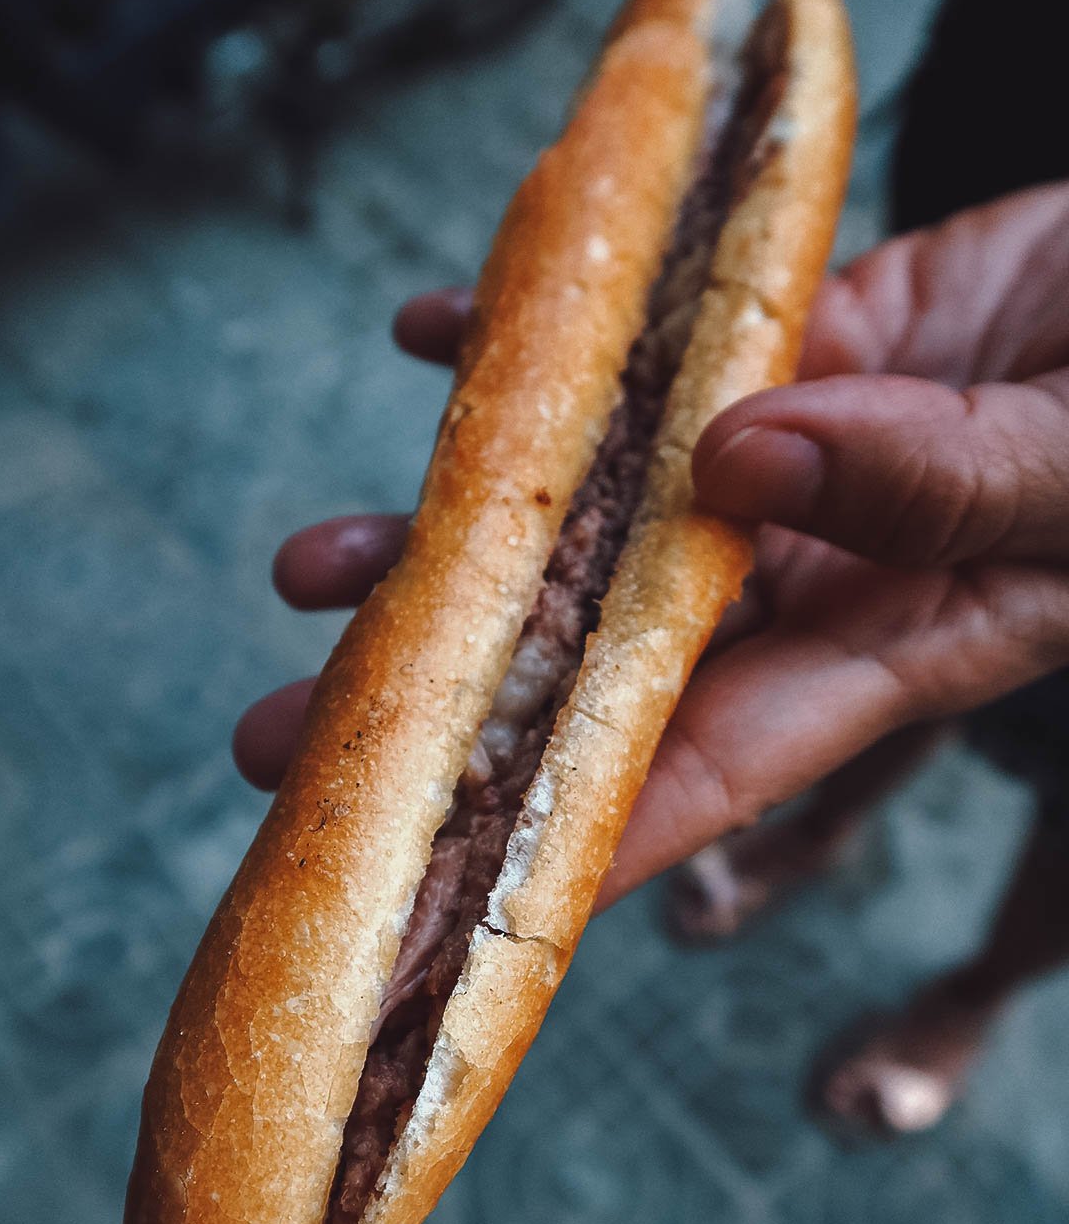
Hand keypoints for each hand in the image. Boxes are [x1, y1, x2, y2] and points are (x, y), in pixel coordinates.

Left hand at [234, 185, 1068, 909]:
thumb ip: (940, 484)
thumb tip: (730, 461)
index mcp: (893, 649)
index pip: (698, 765)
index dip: (556, 835)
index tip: (416, 892)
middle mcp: (815, 575)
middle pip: (601, 651)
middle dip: (447, 699)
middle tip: (282, 739)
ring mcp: (792, 457)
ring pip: (596, 504)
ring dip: (455, 530)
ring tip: (310, 564)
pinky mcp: (792, 336)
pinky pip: (648, 338)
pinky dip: (547, 331)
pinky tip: (435, 334)